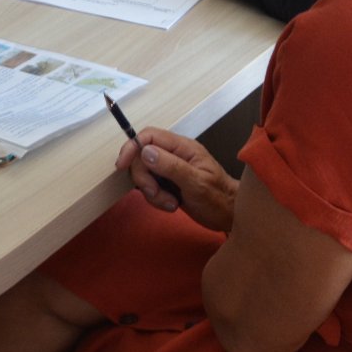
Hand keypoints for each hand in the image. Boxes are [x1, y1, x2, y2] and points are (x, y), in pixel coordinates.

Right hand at [113, 126, 236, 232]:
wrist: (229, 215)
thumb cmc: (218, 197)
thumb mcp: (196, 183)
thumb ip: (171, 166)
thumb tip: (145, 151)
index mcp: (182, 147)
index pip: (149, 136)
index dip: (132, 147)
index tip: (122, 165)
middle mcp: (174, 155)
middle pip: (142, 157)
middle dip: (145, 178)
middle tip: (157, 193)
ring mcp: (169, 170)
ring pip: (145, 174)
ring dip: (152, 192)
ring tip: (171, 203)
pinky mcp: (167, 184)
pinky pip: (150, 188)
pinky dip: (156, 199)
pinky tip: (172, 205)